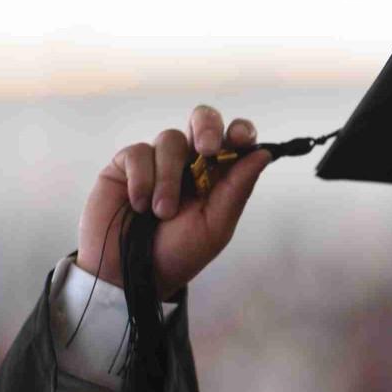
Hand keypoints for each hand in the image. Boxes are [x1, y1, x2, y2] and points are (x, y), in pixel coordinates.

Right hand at [75, 104, 271, 299]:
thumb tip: (264, 153)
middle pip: (203, 118)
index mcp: (218, 174)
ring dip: (169, 178)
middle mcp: (190, 160)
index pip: (234, 140)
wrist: (131, 273)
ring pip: (170, 139)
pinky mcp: (127, 163)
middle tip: (206, 149)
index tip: (242, 139)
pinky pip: (138, 152)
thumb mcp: (215, 226)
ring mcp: (159, 159)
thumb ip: (237, 189)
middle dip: (207, 127)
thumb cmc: (178, 252)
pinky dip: (142, 180)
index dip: (241, 131)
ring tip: (162, 212)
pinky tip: (139, 204)